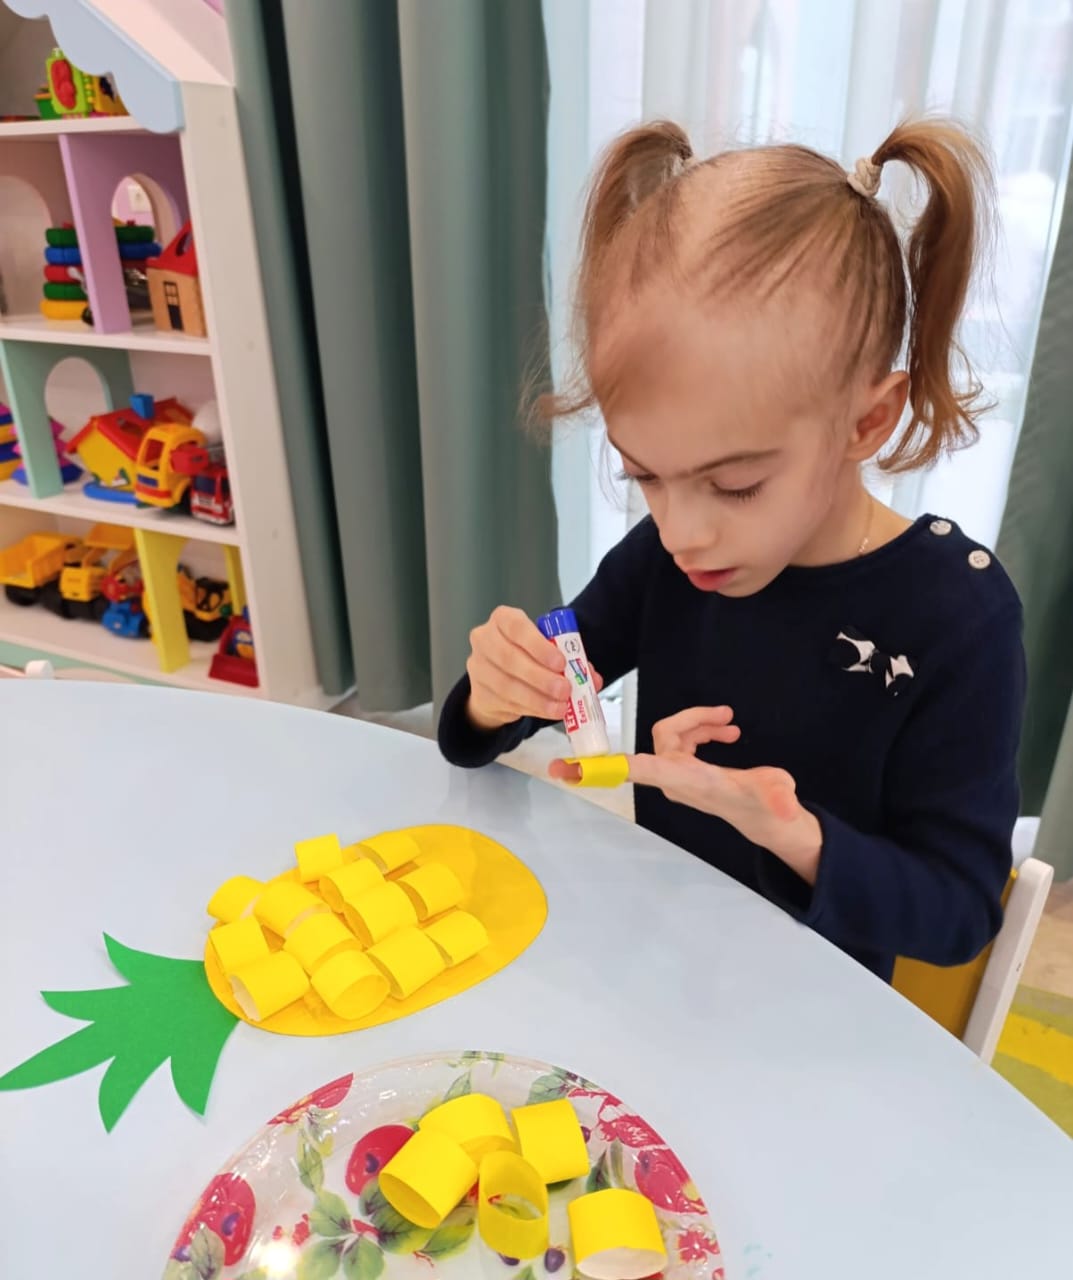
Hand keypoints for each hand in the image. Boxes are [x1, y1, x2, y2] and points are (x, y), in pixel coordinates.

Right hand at [465, 606, 603, 730]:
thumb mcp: (546, 649)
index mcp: (503, 620)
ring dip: (537, 698)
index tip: (560, 662)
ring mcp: (478, 667)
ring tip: (560, 706)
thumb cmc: (525, 655)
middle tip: (564, 689)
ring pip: (507, 685)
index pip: (516, 627)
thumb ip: (568, 658)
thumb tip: (591, 677)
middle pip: (509, 658)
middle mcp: (485, 640)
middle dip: (540, 677)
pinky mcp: (479, 693)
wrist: (496, 678)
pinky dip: (531, 709)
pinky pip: (506, 703)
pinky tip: (547, 710)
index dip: (538, 645)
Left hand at [552, 706, 821, 879]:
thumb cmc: (766, 807)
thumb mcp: (778, 798)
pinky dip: (701, 728)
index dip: (606, 768)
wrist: (766, 817)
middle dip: (693, 719)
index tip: (570, 769)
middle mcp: (675, 777)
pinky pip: (680, 737)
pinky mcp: (683, 766)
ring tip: (730, 723)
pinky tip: (725, 730)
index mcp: (687, 780)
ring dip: (700, 722)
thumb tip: (787, 807)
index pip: (640, 769)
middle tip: (727, 716)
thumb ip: (780, 798)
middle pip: (665, 733)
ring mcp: (676, 771)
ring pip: (672, 732)